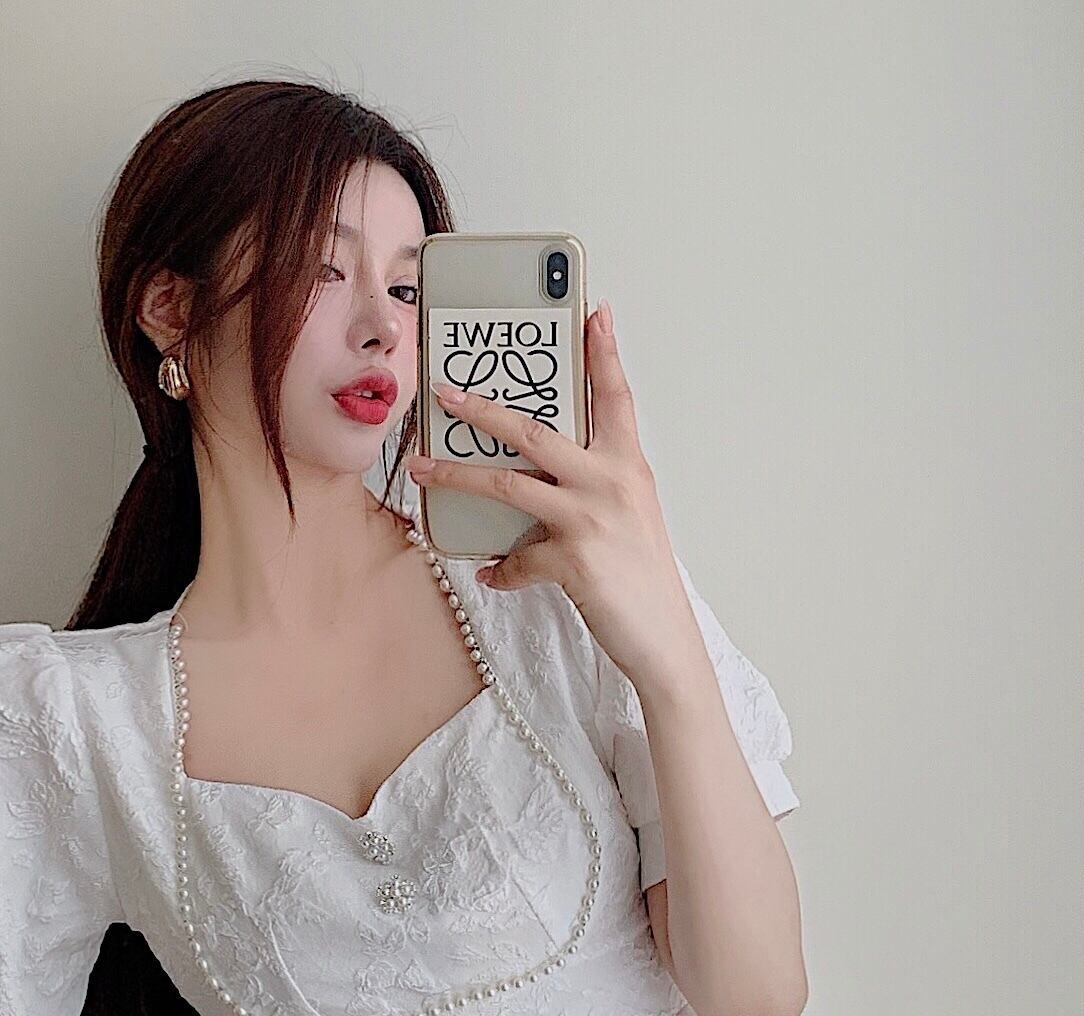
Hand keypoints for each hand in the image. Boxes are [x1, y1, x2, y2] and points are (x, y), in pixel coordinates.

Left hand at [406, 303, 705, 693]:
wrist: (662, 636)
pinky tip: (492, 574)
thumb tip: (546, 475)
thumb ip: (597, 483)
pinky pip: (517, 559)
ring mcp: (589, 520)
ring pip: (507, 484)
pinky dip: (500, 569)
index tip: (594, 312)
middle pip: (535, 431)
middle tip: (445, 391)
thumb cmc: (643, 575)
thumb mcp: (631, 514)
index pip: (615, 396)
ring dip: (456, 474)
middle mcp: (610, 483)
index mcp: (628, 465)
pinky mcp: (572, 561)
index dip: (604, 352)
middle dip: (482, 408)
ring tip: (421, 466)